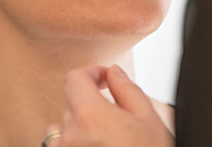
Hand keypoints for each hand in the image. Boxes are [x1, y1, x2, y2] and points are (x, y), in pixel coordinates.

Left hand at [45, 65, 172, 146]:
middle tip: (117, 113)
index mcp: (89, 115)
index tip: (105, 78)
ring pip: (63, 129)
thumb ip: (127, 88)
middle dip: (92, 102)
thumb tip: (113, 73)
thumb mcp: (148, 118)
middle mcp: (70, 135)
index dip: (91, 72)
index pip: (74, 78)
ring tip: (106, 138)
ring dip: (80, 126)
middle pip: (71, 103)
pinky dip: (74, 144)